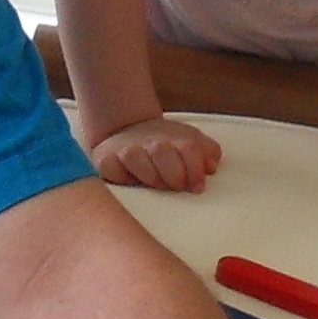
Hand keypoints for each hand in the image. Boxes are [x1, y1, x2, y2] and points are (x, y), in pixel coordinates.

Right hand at [89, 114, 223, 192]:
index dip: (195, 170)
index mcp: (176, 138)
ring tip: (156, 183)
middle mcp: (150, 141)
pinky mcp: (106, 160)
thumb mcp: (192, 143)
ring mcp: (127, 150)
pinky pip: (112, 170)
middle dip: (173, 175)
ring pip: (135, 157)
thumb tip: (211, 166)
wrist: (128, 131)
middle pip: (162, 151)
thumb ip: (208, 153)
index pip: (189, 148)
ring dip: (149, 176)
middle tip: (176, 185)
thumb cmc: (165, 146)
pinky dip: (122, 177)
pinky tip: (132, 180)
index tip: (196, 186)